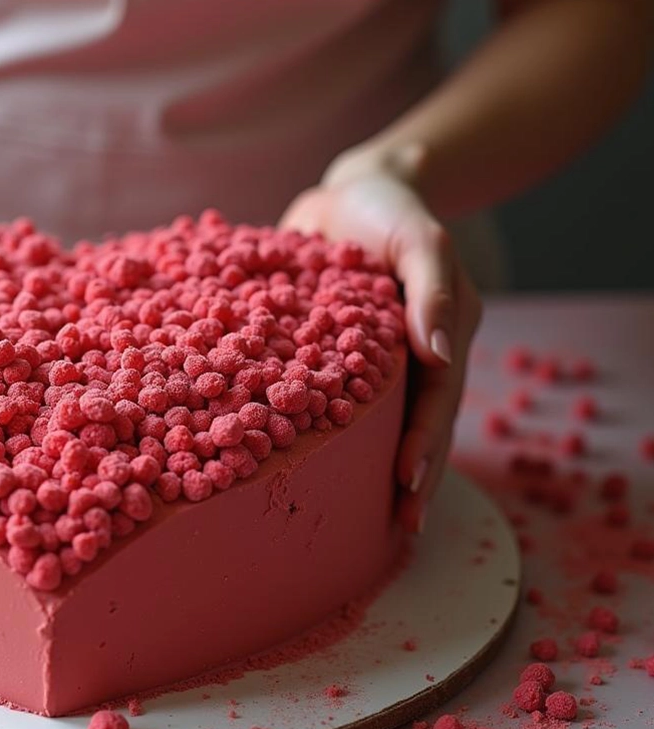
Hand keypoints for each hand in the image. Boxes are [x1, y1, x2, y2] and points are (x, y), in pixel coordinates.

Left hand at [280, 152, 481, 532]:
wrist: (351, 191)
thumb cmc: (390, 208)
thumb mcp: (419, 236)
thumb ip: (433, 289)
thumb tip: (442, 355)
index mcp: (438, 337)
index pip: (436, 401)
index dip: (425, 445)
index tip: (407, 486)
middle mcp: (410, 358)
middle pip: (414, 424)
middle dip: (409, 475)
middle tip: (397, 526)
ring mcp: (370, 362)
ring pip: (375, 423)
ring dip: (369, 467)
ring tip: (356, 517)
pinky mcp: (328, 356)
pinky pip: (327, 400)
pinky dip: (320, 432)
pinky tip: (296, 463)